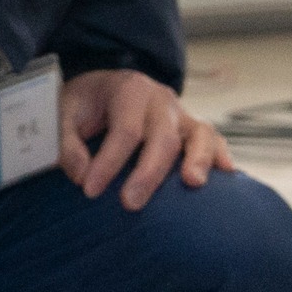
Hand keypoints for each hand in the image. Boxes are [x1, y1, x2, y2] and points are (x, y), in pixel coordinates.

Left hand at [60, 69, 226, 209]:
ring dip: (198, 159)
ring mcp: (181, 114)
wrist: (105, 88)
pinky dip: (221, 155)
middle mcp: (160, 100)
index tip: (90, 190)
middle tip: (130, 204)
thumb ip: (67, 142)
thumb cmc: (86, 104)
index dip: (109, 162)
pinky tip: (226, 174)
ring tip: (193, 184)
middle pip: (163, 137)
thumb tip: (81, 175)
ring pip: (199, 134)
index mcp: (129, 89)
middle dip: (148, 173)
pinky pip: (214, 140)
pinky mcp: (193, 129)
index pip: (124, 129)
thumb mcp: (64, 112)